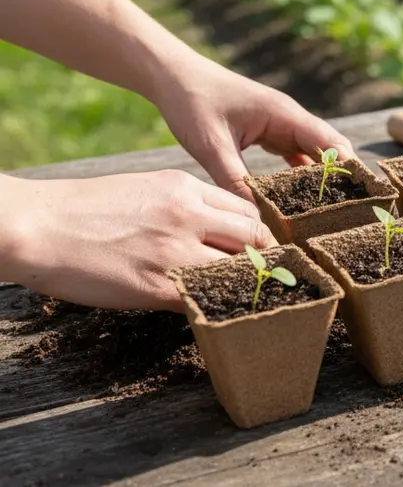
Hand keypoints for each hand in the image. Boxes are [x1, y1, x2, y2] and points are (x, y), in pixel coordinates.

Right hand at [1, 171, 277, 311]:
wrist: (36, 226)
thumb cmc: (83, 210)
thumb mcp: (144, 190)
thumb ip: (185, 206)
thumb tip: (213, 230)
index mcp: (185, 188)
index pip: (248, 210)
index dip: (262, 232)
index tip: (265, 249)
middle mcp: (189, 215)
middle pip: (256, 237)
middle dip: (266, 257)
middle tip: (269, 276)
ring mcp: (176, 250)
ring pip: (239, 268)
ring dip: (247, 283)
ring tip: (249, 296)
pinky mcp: (158, 285)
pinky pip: (205, 297)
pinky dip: (215, 304)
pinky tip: (217, 311)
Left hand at [152, 58, 353, 201]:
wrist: (173, 77)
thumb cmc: (192, 103)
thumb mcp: (212, 146)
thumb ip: (235, 182)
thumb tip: (255, 220)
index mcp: (285, 115)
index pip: (332, 143)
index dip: (350, 169)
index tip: (366, 196)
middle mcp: (290, 119)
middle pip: (330, 150)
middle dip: (344, 178)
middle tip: (357, 213)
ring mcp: (281, 126)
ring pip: (314, 155)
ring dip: (323, 180)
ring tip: (335, 213)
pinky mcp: (269, 133)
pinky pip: (294, 156)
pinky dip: (301, 177)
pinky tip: (302, 201)